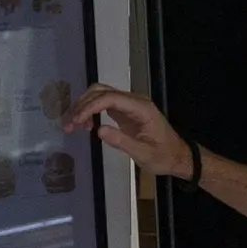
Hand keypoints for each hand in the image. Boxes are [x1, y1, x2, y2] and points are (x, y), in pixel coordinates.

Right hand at [68, 85, 193, 180]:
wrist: (177, 156)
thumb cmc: (163, 156)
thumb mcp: (144, 154)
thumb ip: (122, 142)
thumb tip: (98, 130)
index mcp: (141, 108)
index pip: (110, 98)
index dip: (90, 107)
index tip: (76, 121)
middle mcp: (134, 100)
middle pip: (101, 91)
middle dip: (82, 105)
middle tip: (69, 124)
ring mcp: (129, 104)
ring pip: (99, 94)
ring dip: (83, 106)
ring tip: (73, 125)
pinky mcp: (124, 110)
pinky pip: (103, 103)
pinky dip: (90, 111)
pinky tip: (85, 125)